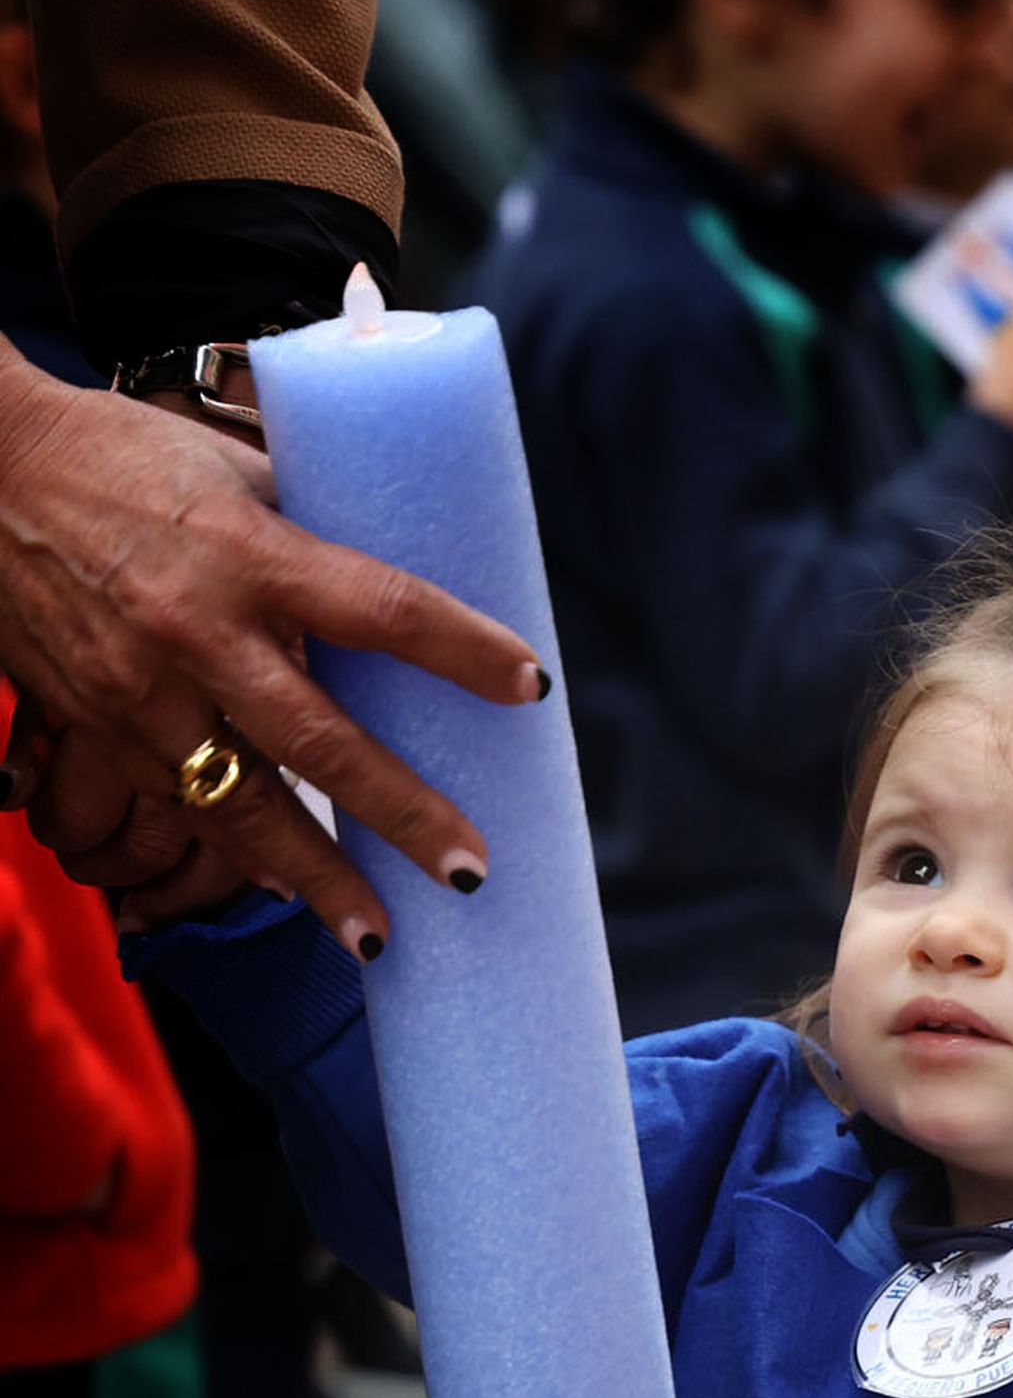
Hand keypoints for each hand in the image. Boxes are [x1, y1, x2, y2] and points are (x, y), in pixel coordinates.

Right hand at [0, 344, 548, 952]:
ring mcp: (141, 692)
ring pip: (241, 808)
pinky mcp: (96, 728)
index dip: (463, 650)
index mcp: (248, 550)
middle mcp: (198, 630)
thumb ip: (309, 534)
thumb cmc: (122, 457)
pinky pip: (176, 812)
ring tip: (378, 939)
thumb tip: (395, 591)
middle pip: (320, 742)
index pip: (382, 607)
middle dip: (399, 814)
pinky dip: (236, 858)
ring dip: (317, 880)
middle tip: (469, 871)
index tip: (531, 687)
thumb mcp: (230, 472)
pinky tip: (285, 892)